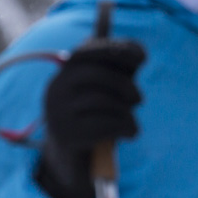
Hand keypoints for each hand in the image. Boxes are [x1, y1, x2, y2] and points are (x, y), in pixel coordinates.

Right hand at [34, 38, 145, 197]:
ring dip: (127, 112)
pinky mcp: (67, 136)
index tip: (142, 58)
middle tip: (139, 100)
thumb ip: (115, 64)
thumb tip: (120, 34)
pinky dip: (126, 128)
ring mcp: (57, 112)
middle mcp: (56, 89)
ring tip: (132, 123)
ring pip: (102, 101)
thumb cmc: (95, 117)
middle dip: (126, 85)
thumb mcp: (105, 89)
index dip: (117, 49)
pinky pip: (104, 125)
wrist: (72, 162)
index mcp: (65, 72)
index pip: (88, 49)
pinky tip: (131, 134)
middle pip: (97, 74)